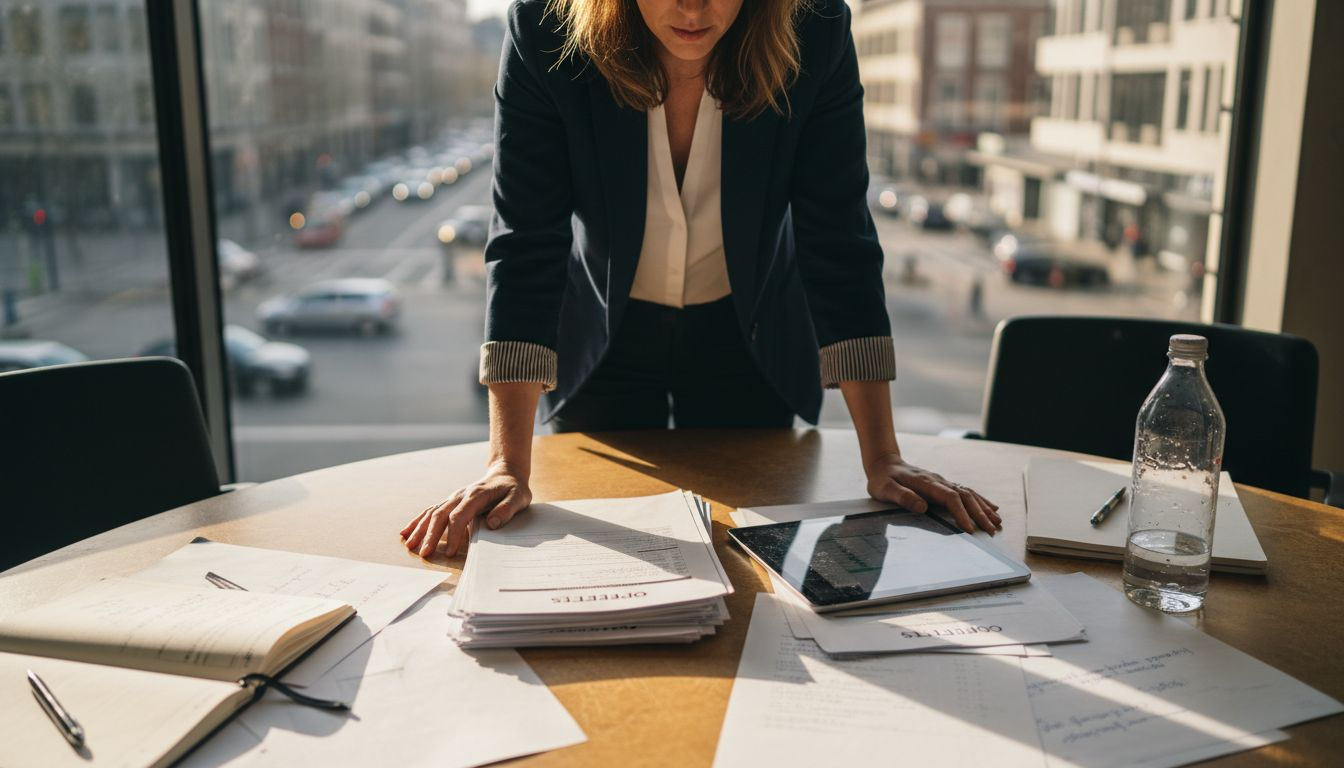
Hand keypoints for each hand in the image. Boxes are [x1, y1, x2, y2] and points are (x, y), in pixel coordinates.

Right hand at [400, 462, 531, 558]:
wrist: (505, 473)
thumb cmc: (513, 488)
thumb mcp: (519, 497)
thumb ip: (507, 509)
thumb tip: (492, 523)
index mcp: (476, 495)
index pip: (460, 515)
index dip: (455, 533)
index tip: (452, 552)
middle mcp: (460, 495)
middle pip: (441, 514)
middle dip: (431, 535)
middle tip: (425, 553)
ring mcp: (453, 498)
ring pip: (432, 512)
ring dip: (420, 529)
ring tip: (410, 545)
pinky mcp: (450, 502)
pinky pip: (430, 510)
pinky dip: (417, 521)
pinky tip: (406, 532)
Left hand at [864, 453, 1001, 533]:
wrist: (884, 464)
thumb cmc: (883, 479)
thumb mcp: (885, 489)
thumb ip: (902, 497)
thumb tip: (922, 506)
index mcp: (926, 483)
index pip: (950, 498)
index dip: (961, 513)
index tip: (969, 529)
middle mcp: (938, 481)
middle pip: (965, 496)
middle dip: (980, 514)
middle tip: (991, 530)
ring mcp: (942, 482)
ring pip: (969, 493)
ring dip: (984, 508)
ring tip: (997, 522)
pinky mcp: (943, 485)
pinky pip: (966, 491)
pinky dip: (980, 500)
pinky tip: (991, 507)